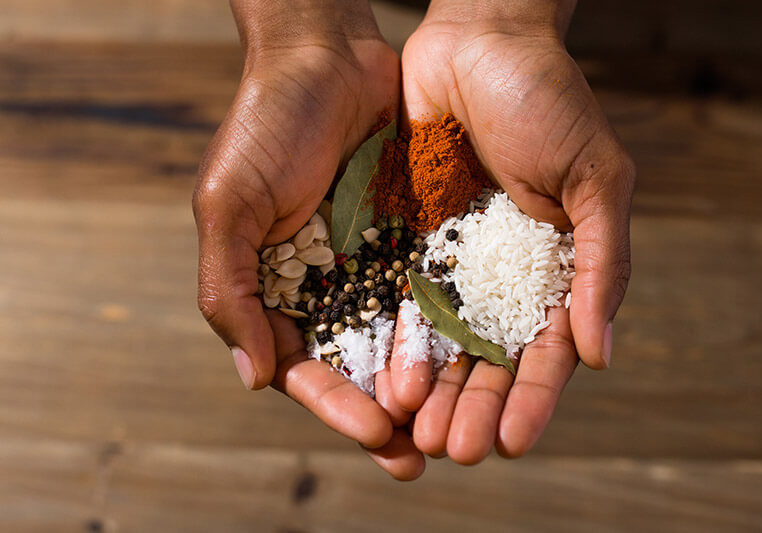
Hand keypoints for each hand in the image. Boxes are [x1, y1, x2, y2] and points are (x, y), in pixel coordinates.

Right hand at [192, 0, 423, 478]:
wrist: (326, 58)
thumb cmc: (264, 127)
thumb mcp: (228, 205)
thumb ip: (228, 290)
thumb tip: (254, 379)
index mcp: (272, 288)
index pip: (303, 365)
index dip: (335, 405)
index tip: (376, 434)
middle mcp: (322, 285)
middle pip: (356, 366)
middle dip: (386, 415)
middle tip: (421, 458)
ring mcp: (368, 264)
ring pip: (399, 340)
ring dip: (425, 387)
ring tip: (456, 428)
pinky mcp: (409, 237)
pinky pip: (430, 292)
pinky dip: (447, 329)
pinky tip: (474, 362)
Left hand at [378, 0, 634, 463]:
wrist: (477, 43)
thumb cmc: (548, 101)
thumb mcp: (595, 178)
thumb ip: (600, 263)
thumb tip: (599, 354)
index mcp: (555, 267)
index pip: (545, 350)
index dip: (531, 399)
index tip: (509, 441)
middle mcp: (502, 274)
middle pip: (488, 358)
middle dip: (473, 407)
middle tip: (452, 449)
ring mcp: (453, 260)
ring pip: (441, 340)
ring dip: (431, 388)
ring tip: (413, 431)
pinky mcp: (409, 237)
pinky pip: (399, 297)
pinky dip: (395, 340)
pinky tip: (385, 377)